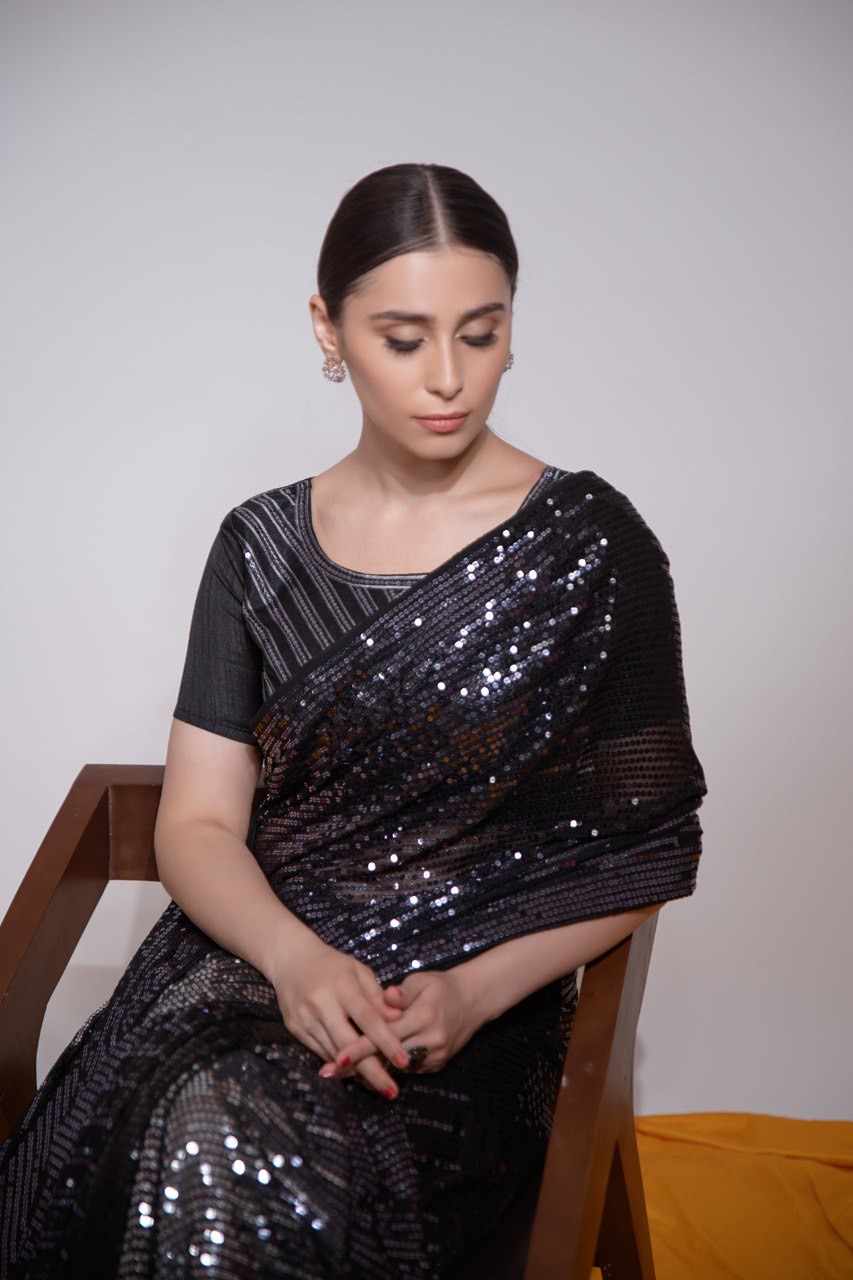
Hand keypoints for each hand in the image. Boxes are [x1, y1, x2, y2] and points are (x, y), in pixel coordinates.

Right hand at [268, 933, 410, 1098]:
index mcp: (342, 986)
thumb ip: (377, 997)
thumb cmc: (332, 966)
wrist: (290, 960)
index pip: (368, 1018)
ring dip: (357, 1072)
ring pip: (334, 1053)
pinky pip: (321, 1052)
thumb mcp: (358, 972)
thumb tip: (398, 1020)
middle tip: (392, 1091)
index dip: (386, 1042)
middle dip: (371, 1070)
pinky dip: (339, 1064)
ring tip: (379, 1085)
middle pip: (348, 1044)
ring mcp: (305, 1018)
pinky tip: (355, 1073)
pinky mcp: (295, 1029)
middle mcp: (321, 1004)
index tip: (404, 1062)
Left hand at [317, 968, 480, 1079]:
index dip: (360, 1047)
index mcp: (424, 1016)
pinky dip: (387, 1069)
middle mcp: (430, 1040)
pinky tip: (365, 1070)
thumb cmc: (441, 987)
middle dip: (357, 1067)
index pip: (385, 1035)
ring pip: (396, 1069)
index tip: (338, 1057)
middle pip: (387, 1058)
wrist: (473, 1001)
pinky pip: (407, 1070)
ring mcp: (435, 1056)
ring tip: (339, 1073)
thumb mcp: (421, 981)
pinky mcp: (437, 1066)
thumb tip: (385, 997)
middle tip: (328, 1072)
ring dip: (368, 1071)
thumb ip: (401, 993)